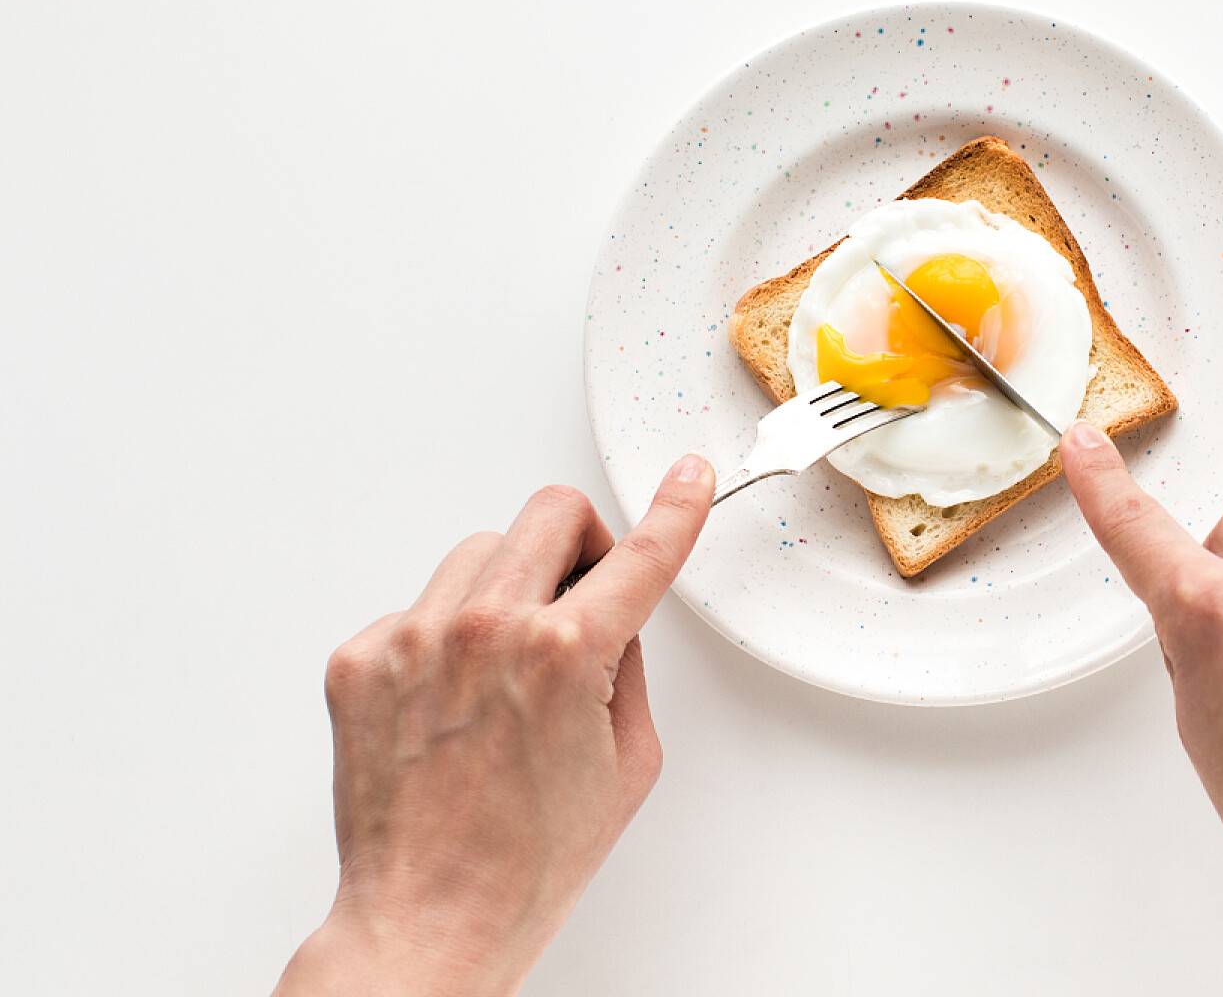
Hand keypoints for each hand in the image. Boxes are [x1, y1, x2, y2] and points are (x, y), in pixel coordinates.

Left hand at [273, 456, 714, 996]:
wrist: (427, 917)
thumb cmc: (528, 860)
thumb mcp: (628, 760)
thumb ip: (625, 665)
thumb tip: (612, 614)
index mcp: (563, 653)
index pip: (640, 555)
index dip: (676, 511)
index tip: (687, 479)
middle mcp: (484, 629)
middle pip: (549, 514)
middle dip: (582, 545)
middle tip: (584, 595)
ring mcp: (412, 640)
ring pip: (482, 552)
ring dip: (510, 589)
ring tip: (508, 670)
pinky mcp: (361, 661)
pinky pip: (421, 606)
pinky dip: (447, 637)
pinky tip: (455, 702)